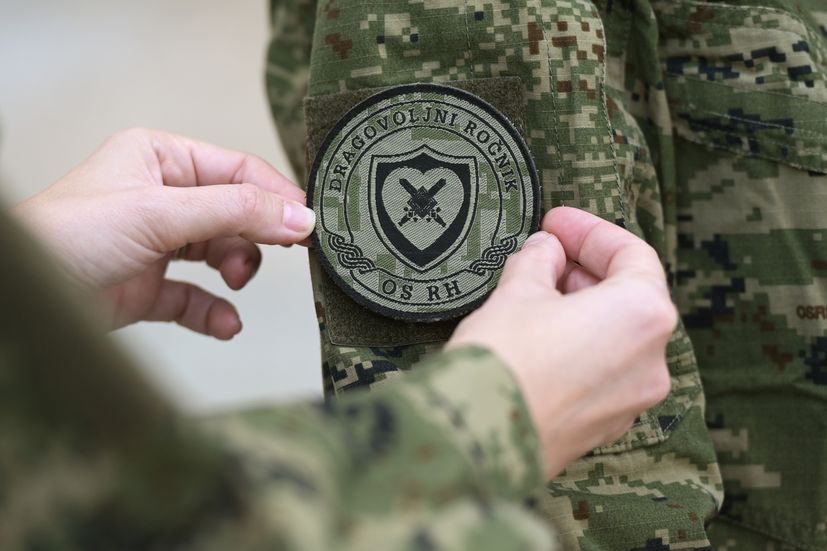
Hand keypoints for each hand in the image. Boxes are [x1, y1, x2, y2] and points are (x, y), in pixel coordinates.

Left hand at [13, 128, 314, 338]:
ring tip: (235, 282)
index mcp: (161, 158)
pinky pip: (199, 298)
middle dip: (256, 236)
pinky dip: (216, 311)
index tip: (309, 224)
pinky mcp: (150, 288)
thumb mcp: (159, 212)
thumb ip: (235, 211)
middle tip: (287, 253)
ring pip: (223, 254)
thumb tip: (298, 215)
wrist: (22, 302)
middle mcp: (161, 197)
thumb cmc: (64, 238)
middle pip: (236, 213)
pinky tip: (226, 322)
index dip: (276, 196)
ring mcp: (157, 244)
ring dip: (237, 271)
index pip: (237, 171)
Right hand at [448, 207, 675, 478]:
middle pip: (630, 297)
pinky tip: (541, 337)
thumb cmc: (504, 357)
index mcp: (642, 314)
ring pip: (617, 336)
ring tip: (535, 292)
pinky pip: (602, 372)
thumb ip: (539, 260)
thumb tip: (546, 250)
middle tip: (544, 254)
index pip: (631, 254)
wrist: (478, 437)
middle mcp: (652, 360)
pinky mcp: (604, 425)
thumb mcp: (518, 290)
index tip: (555, 221)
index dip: (589, 231)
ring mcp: (632, 399)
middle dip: (585, 270)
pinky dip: (581, 346)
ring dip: (582, 308)